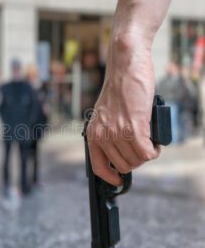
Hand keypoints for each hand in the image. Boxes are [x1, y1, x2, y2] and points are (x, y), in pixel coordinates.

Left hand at [87, 33, 159, 185]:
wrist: (124, 68)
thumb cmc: (118, 91)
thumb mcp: (105, 116)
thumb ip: (109, 134)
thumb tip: (123, 154)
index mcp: (93, 134)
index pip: (97, 167)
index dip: (109, 177)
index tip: (118, 180)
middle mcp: (103, 135)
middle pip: (123, 165)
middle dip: (135, 160)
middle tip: (141, 148)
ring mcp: (117, 131)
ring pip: (137, 160)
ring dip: (146, 154)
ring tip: (148, 141)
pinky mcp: (134, 126)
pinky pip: (146, 153)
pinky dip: (154, 151)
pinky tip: (154, 142)